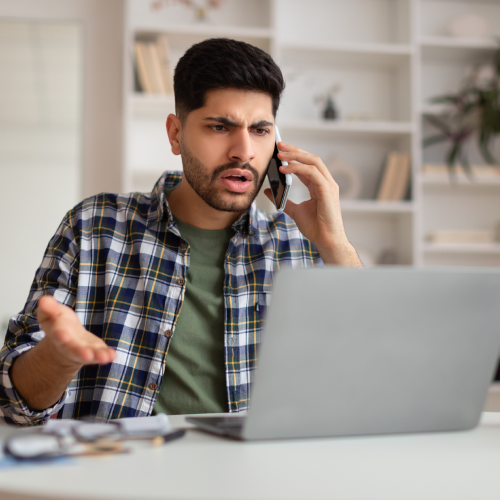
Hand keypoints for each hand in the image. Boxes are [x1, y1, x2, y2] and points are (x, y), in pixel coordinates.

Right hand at [37, 296, 115, 369]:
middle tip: (87, 355)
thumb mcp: (52, 313)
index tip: (64, 336)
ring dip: (96, 356)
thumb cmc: (59, 324)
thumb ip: (49, 308)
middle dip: (80, 352)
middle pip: (74, 349)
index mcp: (58, 334)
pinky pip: (102, 354)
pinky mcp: (96, 350)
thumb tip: (43, 300)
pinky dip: (107, 355)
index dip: (61, 335)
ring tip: (104, 357)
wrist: (67, 339)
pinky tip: (112, 355)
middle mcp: (70, 345)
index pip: (58, 334)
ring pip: (89, 354)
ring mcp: (84, 349)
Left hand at [264, 142, 361, 266]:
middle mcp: (326, 183)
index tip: (280, 151)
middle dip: (295, 150)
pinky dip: (298, 169)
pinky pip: (312, 173)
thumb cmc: (316, 228)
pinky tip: (285, 169)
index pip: (307, 165)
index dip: (295, 156)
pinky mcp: (327, 190)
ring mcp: (328, 186)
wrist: (326, 241)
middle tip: (279, 146)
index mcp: (320, 186)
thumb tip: (268, 191)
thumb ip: (283, 200)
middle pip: (311, 159)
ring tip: (280, 155)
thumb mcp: (294, 211)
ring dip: (296, 156)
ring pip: (313, 161)